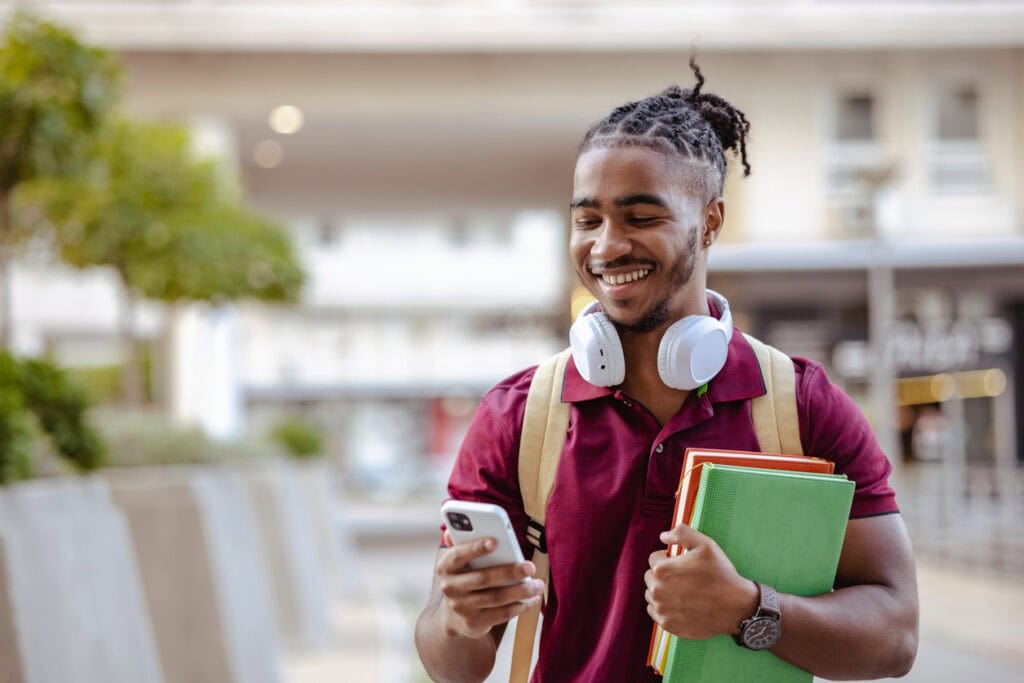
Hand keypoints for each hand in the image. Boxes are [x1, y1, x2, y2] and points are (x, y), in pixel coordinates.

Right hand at [436, 530, 544, 638]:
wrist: (455, 615)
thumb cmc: (465, 577)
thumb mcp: (460, 561)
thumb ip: (462, 543)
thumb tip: (452, 529)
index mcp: (445, 566)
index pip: (458, 555)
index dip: (475, 548)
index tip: (495, 541)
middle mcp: (450, 588)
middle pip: (482, 578)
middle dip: (509, 572)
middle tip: (530, 567)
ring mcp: (461, 607)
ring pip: (495, 598)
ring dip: (520, 591)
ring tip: (538, 585)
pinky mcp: (474, 623)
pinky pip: (500, 614)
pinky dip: (518, 606)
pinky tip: (531, 599)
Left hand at [644, 524, 758, 639]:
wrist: (735, 607)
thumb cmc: (720, 574)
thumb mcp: (705, 544)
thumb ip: (681, 533)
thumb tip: (664, 536)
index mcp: (662, 570)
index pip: (654, 558)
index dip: (668, 558)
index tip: (682, 563)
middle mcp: (657, 591)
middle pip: (650, 577)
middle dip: (663, 575)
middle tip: (684, 578)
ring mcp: (662, 610)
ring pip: (652, 595)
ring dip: (662, 591)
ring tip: (683, 591)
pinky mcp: (668, 625)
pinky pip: (656, 612)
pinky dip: (665, 608)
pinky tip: (681, 605)